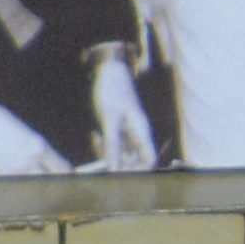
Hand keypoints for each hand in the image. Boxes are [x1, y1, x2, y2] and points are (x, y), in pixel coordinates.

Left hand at [86, 55, 160, 175]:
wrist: (107, 68)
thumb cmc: (112, 90)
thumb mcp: (110, 119)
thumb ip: (113, 146)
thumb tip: (114, 171)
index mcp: (143, 132)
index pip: (149, 161)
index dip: (138, 172)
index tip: (118, 175)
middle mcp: (138, 134)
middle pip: (135, 161)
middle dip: (118, 166)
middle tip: (100, 165)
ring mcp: (128, 131)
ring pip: (122, 154)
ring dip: (108, 156)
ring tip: (94, 142)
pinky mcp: (118, 128)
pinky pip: (114, 146)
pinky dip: (104, 146)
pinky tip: (94, 135)